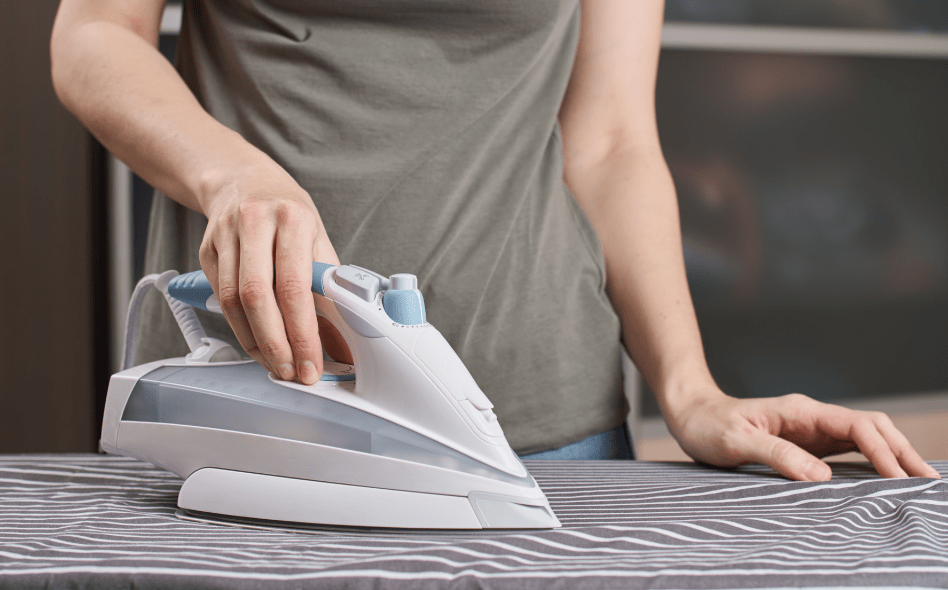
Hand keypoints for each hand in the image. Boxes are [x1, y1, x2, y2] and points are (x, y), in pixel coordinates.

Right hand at [197, 161, 348, 384]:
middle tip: (292, 372)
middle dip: (277, 344)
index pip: (296, 286)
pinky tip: (257, 343)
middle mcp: (256, 223)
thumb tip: (344, 341)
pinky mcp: (206, 250)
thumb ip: (330, 289)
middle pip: (259, 297)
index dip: (304, 332)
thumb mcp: (318, 240)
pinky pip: (222, 298)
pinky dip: (240, 328)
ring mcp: (226, 235)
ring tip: (277, 364)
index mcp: (293, 218)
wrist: (243, 180)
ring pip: (234, 302)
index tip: (313, 362)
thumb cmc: (288, 214)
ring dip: (256, 342)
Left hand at [669, 390, 940, 480]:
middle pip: (871, 428)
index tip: (896, 478)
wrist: (691, 414)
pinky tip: (885, 478)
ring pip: (864, 439)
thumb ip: (778, 456)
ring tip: (917, 482)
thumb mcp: (738, 442)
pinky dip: (872, 462)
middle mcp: (812, 417)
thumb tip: (821, 477)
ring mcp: (811, 430)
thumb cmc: (710, 426)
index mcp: (801, 411)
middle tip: (926, 481)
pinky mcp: (806, 444)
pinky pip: (847, 451)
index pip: (856, 426)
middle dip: (901, 451)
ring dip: (892, 456)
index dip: (881, 451)